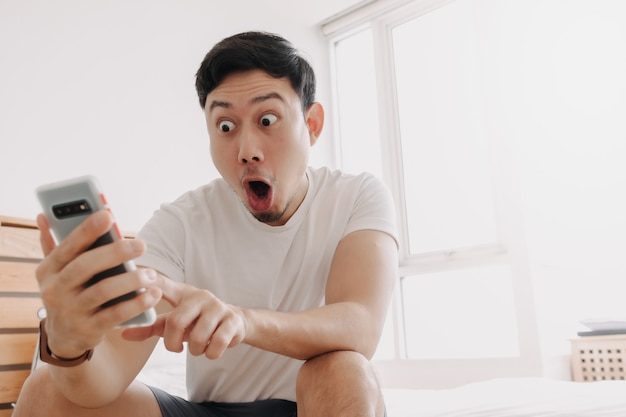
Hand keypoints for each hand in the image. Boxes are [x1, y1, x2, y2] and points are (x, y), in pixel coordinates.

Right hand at [36, 211, 161, 358]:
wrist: (63, 337)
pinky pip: (114, 315)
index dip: (86, 230)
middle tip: (141, 245)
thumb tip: (44, 215)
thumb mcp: (54, 272)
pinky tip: (152, 294)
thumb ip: (52, 244)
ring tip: (151, 274)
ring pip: (102, 291)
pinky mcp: (88, 329)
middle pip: (85, 267)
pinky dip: (135, 304)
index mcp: (48, 270)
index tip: (108, 215)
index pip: (67, 246)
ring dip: (130, 281)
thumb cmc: (66, 293)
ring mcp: (70, 312)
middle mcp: (55, 290)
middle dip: (115, 253)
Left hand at [122, 276, 245, 358]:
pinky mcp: (233, 319)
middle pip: (176, 322)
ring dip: (195, 351)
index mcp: (182, 294)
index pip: (164, 284)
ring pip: (197, 338)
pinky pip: (217, 344)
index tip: (142, 278)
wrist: (235, 324)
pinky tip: (213, 348)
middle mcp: (200, 296)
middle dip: (173, 344)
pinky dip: (211, 353)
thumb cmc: (197, 322)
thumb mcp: (174, 323)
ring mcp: (218, 306)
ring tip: (199, 347)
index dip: (153, 282)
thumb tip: (123, 333)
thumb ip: (150, 327)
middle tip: (176, 349)